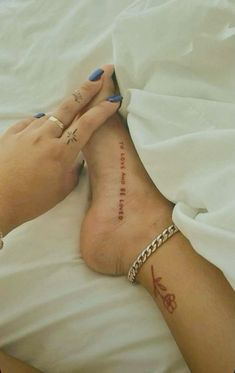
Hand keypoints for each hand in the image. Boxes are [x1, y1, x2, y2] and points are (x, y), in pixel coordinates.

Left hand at [0, 71, 120, 235]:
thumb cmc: (31, 201)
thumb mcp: (61, 189)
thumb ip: (73, 170)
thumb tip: (75, 158)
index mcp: (61, 152)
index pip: (87, 124)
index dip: (102, 110)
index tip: (113, 99)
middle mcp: (45, 136)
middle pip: (70, 106)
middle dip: (87, 88)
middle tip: (100, 74)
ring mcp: (26, 132)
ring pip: (50, 114)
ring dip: (63, 111)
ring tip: (68, 118)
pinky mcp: (11, 133)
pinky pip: (31, 122)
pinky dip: (39, 124)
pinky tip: (41, 132)